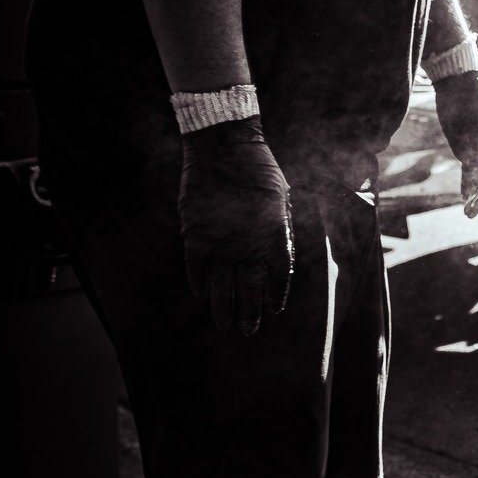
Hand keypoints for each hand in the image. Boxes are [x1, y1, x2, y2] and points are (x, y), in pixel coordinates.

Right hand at [179, 118, 292, 334]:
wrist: (224, 147)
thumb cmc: (259, 168)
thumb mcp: (282, 197)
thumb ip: (280, 227)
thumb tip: (281, 254)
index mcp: (274, 234)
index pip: (279, 276)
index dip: (276, 295)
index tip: (274, 309)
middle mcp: (248, 244)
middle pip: (250, 289)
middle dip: (250, 313)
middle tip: (249, 330)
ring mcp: (220, 242)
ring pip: (221, 286)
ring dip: (222, 307)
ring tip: (224, 324)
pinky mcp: (195, 235)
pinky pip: (196, 269)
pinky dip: (198, 283)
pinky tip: (201, 295)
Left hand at [434, 70, 477, 218]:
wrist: (456, 86)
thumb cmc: (468, 106)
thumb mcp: (473, 134)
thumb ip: (477, 160)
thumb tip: (477, 186)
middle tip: (470, 215)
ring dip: (476, 194)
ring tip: (467, 211)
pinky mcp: (468, 146)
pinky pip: (472, 169)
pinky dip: (469, 183)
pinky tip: (464, 194)